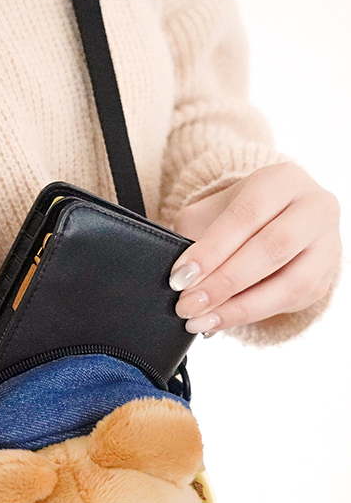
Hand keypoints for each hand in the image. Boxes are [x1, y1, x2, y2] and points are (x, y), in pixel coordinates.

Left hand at [169, 162, 341, 334]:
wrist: (277, 221)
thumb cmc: (239, 216)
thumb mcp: (213, 212)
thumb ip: (193, 236)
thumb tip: (177, 276)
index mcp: (283, 180)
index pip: (247, 214)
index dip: (212, 250)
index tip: (180, 278)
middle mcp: (314, 208)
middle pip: (272, 248)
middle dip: (224, 282)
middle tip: (188, 305)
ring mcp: (326, 245)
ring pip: (290, 284)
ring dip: (239, 308)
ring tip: (201, 322)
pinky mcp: (324, 278)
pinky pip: (291, 303)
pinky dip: (251, 316)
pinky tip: (220, 322)